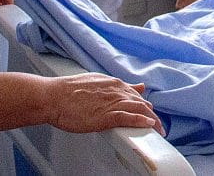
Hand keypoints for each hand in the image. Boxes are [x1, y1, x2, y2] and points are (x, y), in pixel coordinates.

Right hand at [46, 74, 163, 134]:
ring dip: (152, 121)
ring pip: (138, 110)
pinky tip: (148, 125)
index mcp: (113, 84)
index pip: (136, 95)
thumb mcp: (96, 82)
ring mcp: (111, 102)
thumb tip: (132, 86)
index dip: (144, 106)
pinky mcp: (105, 115)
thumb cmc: (68, 92)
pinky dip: (140, 121)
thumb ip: (115, 86)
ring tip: (159, 130)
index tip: (150, 114)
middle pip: (141, 103)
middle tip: (159, 127)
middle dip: (152, 115)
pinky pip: (128, 117)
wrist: (53, 97)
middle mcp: (116, 91)